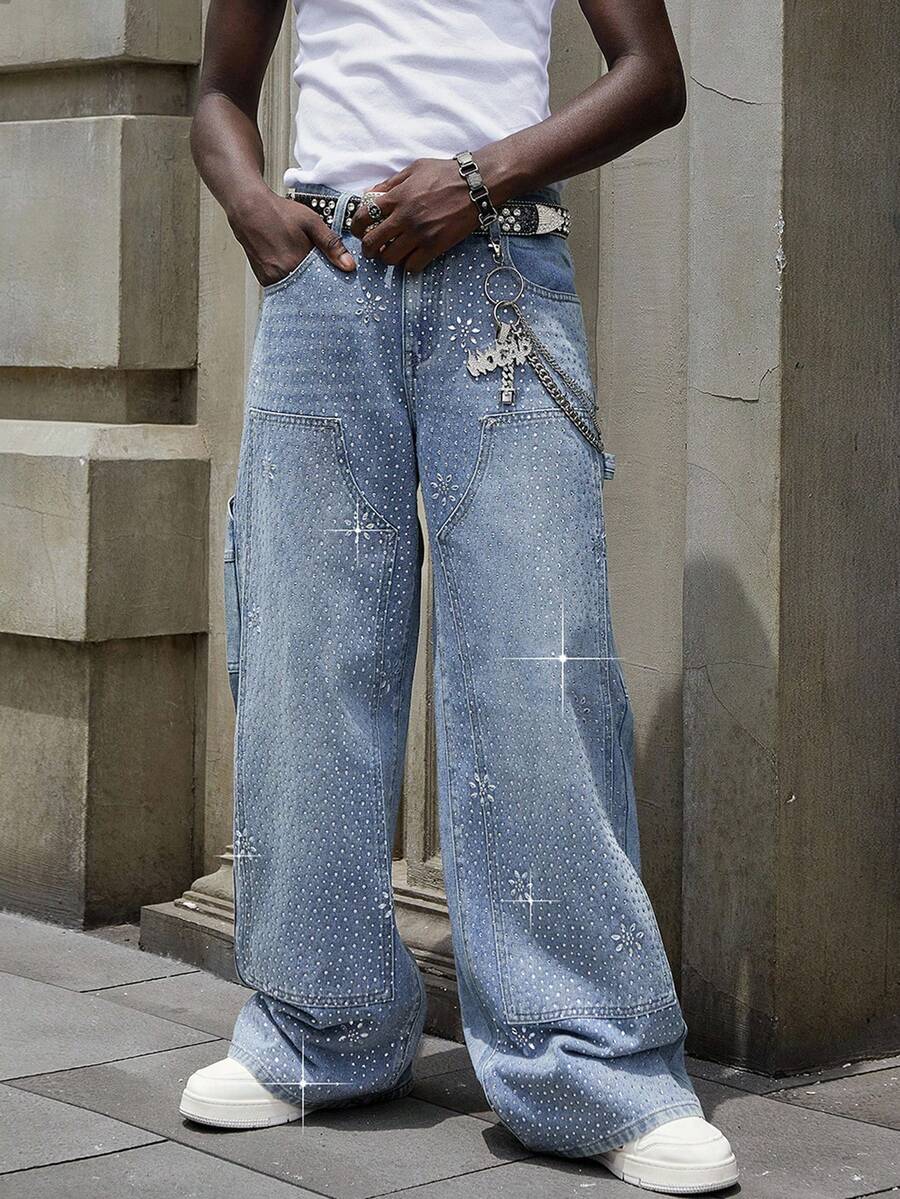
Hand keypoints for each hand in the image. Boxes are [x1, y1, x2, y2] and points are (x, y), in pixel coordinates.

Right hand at [228, 189, 356, 285]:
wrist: (248, 208)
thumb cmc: (280, 213)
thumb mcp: (311, 222)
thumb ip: (331, 244)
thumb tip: (350, 266)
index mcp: (297, 263)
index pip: (322, 285)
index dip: (332, 283)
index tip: (339, 280)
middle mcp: (283, 276)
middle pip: (309, 290)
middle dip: (319, 286)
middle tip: (326, 276)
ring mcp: (271, 279)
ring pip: (296, 290)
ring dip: (305, 285)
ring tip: (309, 271)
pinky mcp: (264, 279)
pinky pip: (284, 287)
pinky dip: (293, 282)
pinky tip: (296, 271)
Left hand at [349, 158, 479, 272]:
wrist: (475, 185)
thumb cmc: (445, 173)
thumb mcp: (414, 170)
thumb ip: (389, 183)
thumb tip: (368, 195)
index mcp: (397, 197)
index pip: (363, 217)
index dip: (356, 227)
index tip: (359, 231)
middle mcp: (405, 217)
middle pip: (372, 243)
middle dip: (368, 249)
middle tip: (372, 249)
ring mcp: (420, 234)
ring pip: (390, 258)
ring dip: (387, 258)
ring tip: (392, 254)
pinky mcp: (435, 246)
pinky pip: (412, 266)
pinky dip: (408, 266)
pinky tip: (411, 259)